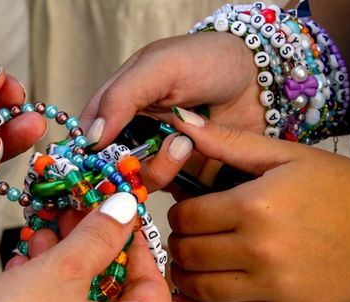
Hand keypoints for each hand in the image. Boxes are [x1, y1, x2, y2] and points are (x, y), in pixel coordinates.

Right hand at [0, 193, 170, 301]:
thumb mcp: (61, 270)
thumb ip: (98, 236)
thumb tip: (124, 209)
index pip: (156, 289)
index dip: (138, 252)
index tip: (119, 226)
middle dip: (91, 257)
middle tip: (71, 225)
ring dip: (65, 278)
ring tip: (38, 245)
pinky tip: (21, 281)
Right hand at [81, 32, 263, 189]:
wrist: (260, 77)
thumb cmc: (209, 60)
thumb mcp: (160, 67)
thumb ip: (122, 97)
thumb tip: (92, 138)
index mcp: (120, 104)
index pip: (90, 136)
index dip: (91, 154)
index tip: (101, 163)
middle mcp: (136, 133)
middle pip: (114, 167)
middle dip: (131, 166)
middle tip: (166, 144)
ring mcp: (162, 156)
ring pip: (142, 183)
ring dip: (161, 169)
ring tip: (187, 144)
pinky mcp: (188, 175)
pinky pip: (173, 193)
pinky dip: (182, 184)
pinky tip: (198, 161)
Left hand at [166, 112, 349, 301]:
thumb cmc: (338, 188)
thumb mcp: (287, 155)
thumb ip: (229, 142)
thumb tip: (181, 120)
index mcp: (255, 205)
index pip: (188, 217)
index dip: (178, 213)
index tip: (185, 212)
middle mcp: (259, 250)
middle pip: (189, 253)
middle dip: (177, 244)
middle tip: (185, 238)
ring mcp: (272, 287)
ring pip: (200, 289)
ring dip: (182, 277)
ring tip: (186, 266)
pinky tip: (192, 299)